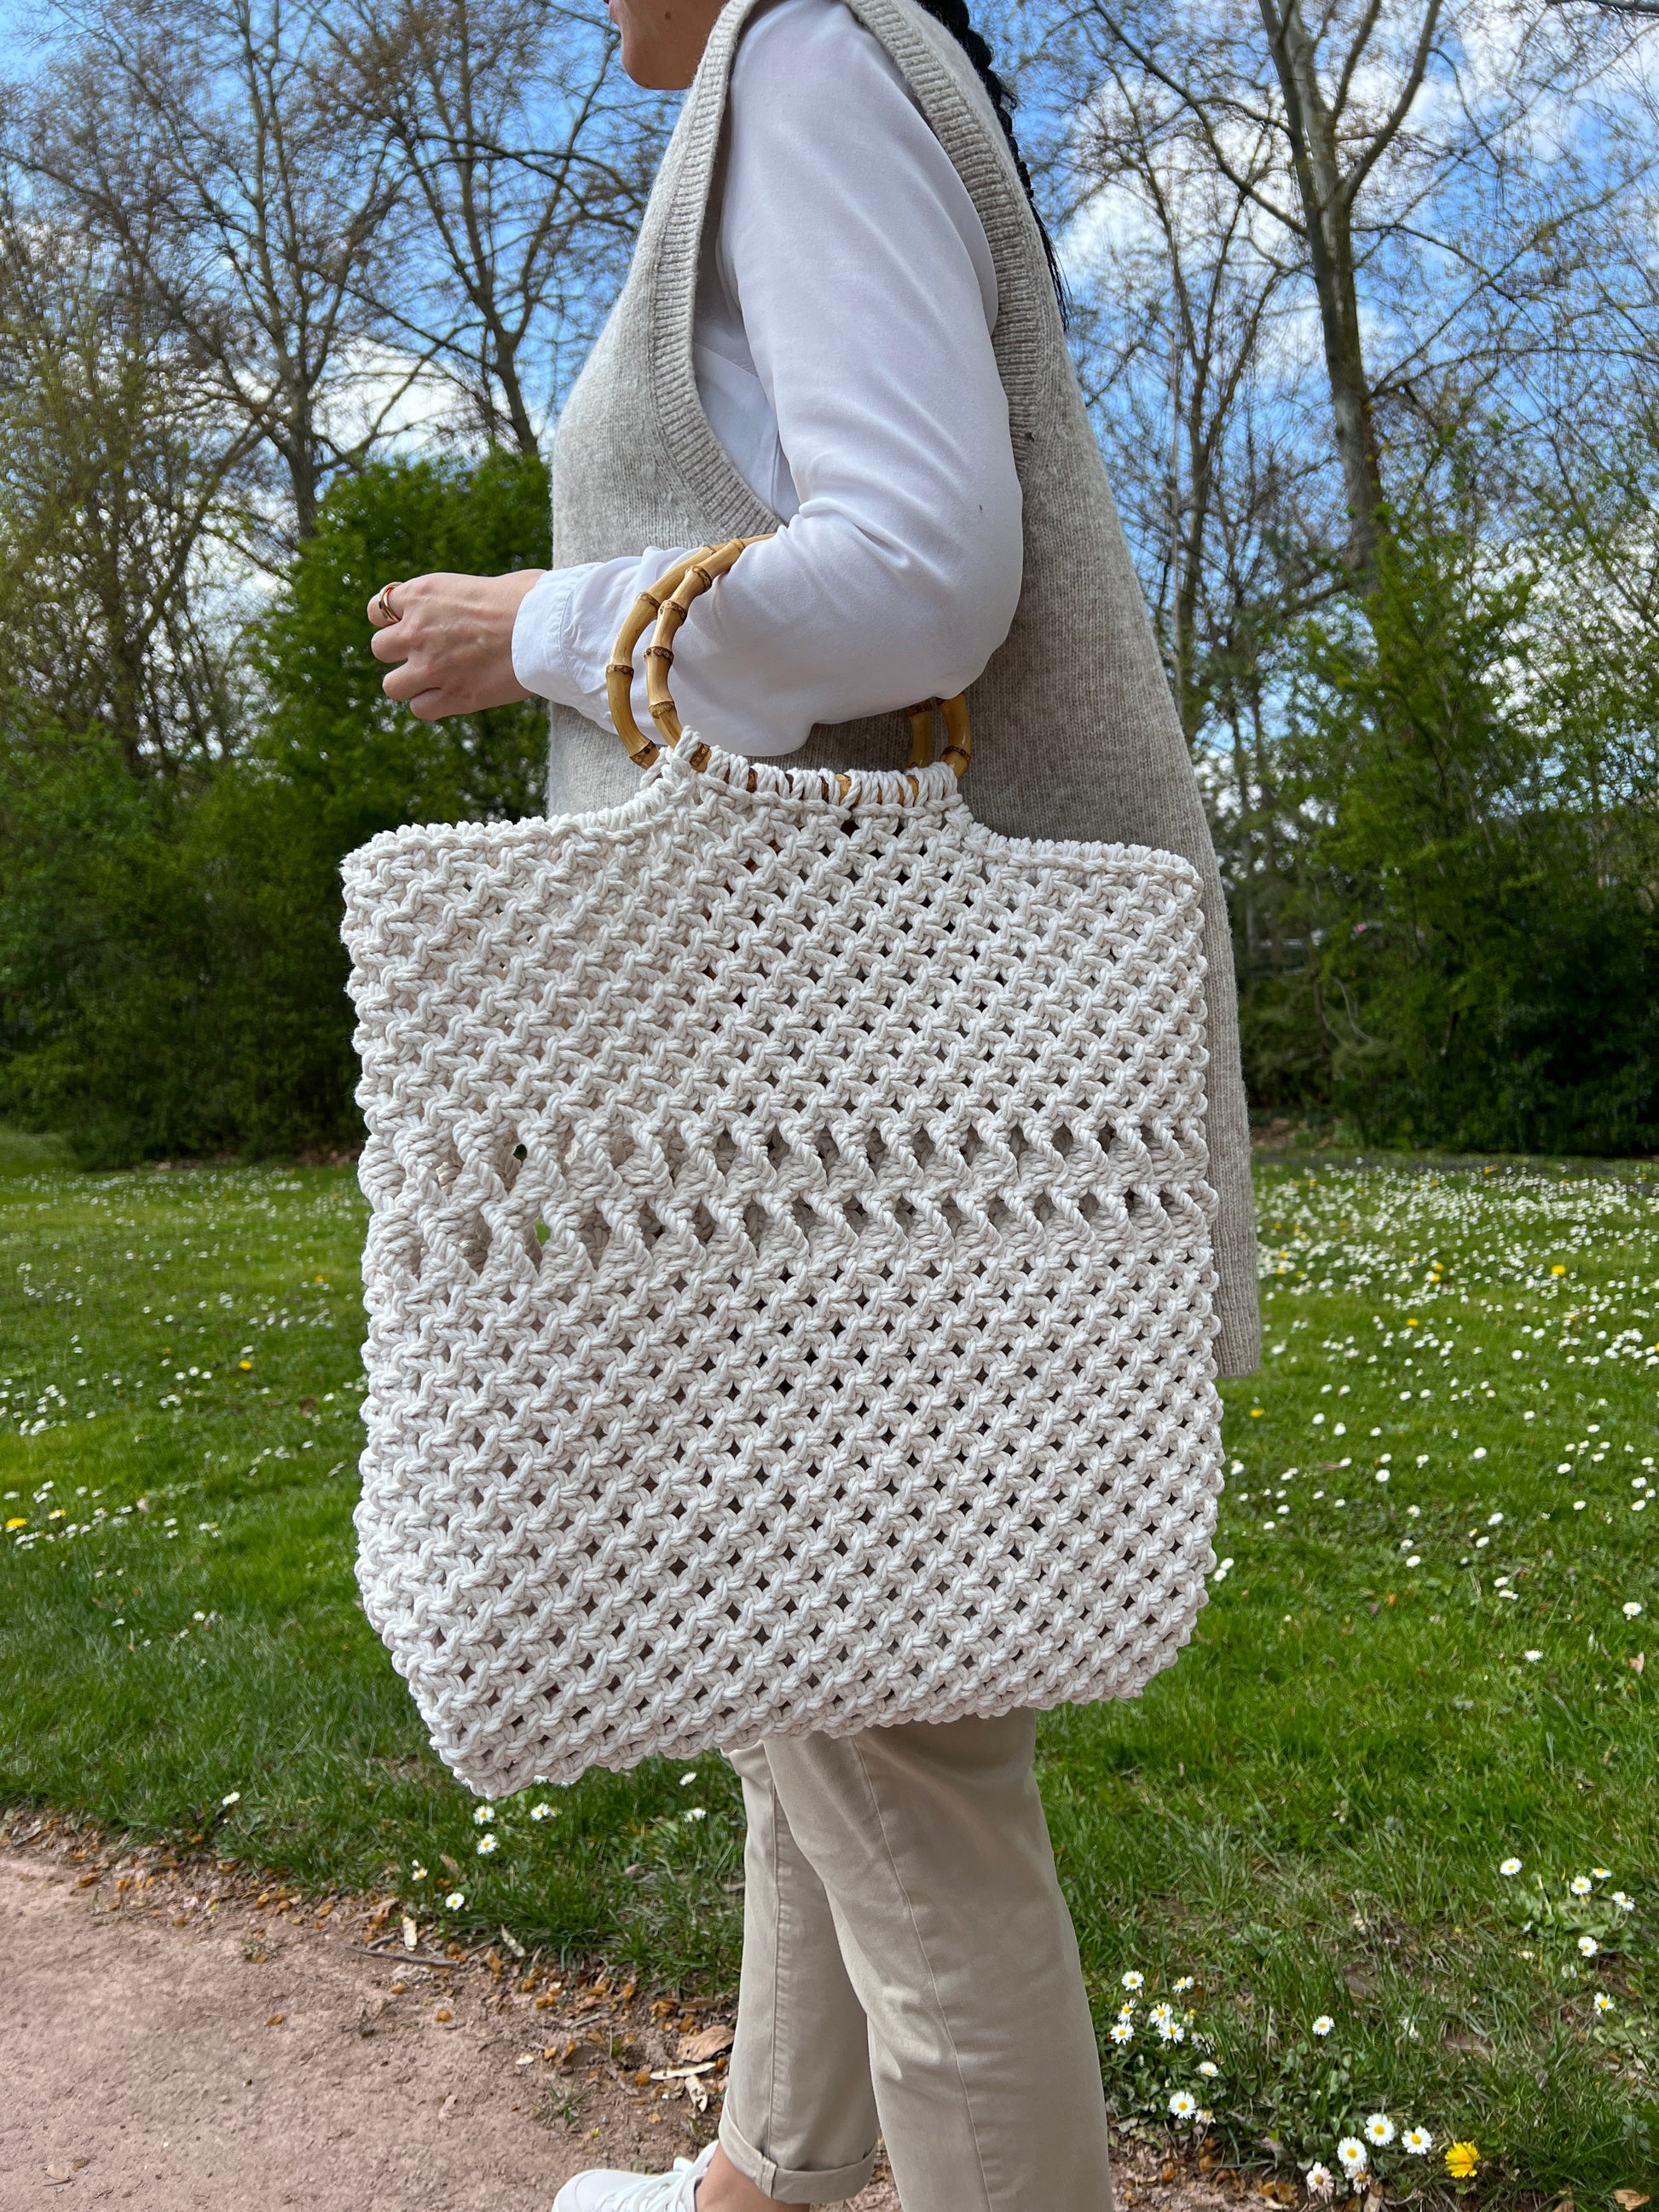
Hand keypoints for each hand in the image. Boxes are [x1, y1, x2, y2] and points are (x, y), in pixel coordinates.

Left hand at [367, 569, 545, 719]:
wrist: (547, 628)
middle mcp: (417, 630)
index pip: (378, 609)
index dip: (393, 620)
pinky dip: (432, 705)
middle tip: (430, 654)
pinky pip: (420, 710)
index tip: (412, 625)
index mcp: (422, 593)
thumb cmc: (529, 598)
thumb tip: (469, 607)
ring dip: (410, 684)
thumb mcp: (480, 583)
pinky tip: (454, 696)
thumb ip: (456, 599)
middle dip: (401, 653)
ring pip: (392, 686)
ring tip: (438, 680)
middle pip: (379, 648)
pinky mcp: (453, 697)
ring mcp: (431, 666)